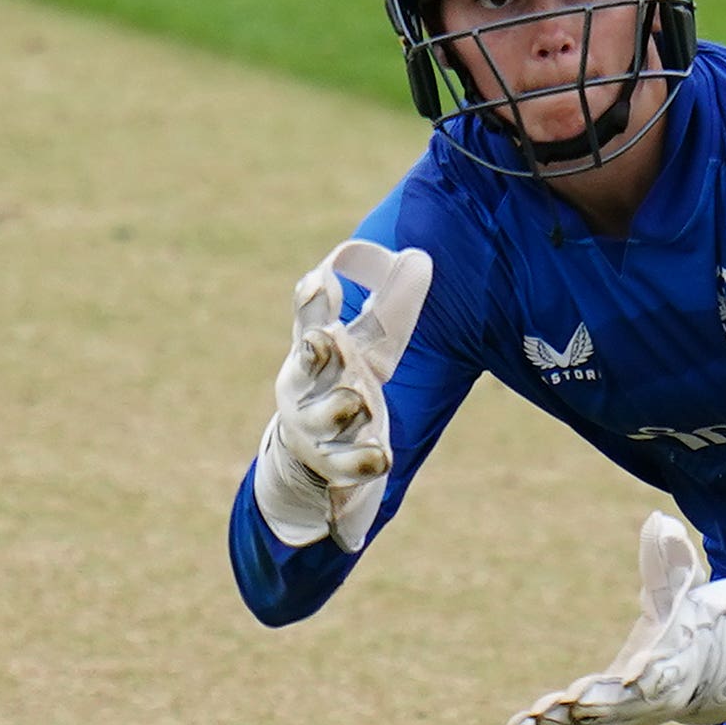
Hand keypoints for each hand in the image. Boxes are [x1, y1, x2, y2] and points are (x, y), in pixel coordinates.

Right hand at [254, 240, 432, 550]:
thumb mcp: (366, 344)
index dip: (313, 302)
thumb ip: (387, 303)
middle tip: (328, 337)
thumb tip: (418, 258)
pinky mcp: (339, 465)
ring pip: (326, 417)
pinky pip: (350, 465)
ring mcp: (319, 429)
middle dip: (319, 352)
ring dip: (340, 406)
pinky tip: (382, 455)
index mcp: (313, 351)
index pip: (309, 321)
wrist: (311, 458)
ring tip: (357, 399)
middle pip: (309, 367)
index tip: (321, 281)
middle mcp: (307, 389)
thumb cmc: (341, 382)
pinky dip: (364, 461)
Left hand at [503, 512, 725, 724]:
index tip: (633, 677)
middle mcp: (649, 701)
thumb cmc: (688, 621)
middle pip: (622, 710)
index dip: (649, 678)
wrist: (700, 669)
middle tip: (565, 705)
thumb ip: (673, 560)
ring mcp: (623, 718)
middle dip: (595, 708)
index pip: (663, 675)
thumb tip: (662, 521)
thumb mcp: (686, 587)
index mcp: (674, 666)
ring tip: (528, 721)